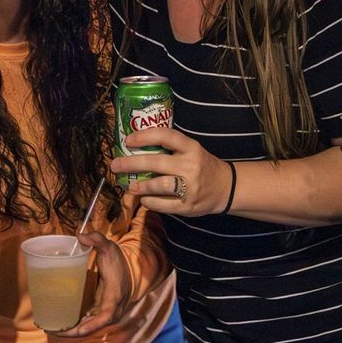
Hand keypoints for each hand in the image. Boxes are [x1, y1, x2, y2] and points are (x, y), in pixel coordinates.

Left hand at [52, 231, 129, 337]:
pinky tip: (58, 324)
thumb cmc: (118, 261)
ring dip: (70, 331)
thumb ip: (97, 240)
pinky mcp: (99, 313)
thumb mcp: (110, 248)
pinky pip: (86, 323)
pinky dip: (73, 326)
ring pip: (87, 328)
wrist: (130, 270)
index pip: (105, 316)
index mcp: (114, 297)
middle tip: (51, 329)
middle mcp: (110, 310)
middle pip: (91, 327)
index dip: (92, 325)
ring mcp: (105, 314)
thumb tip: (81, 236)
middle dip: (72, 332)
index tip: (79, 330)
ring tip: (49, 328)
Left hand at [110, 127, 231, 215]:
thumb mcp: (191, 151)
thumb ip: (170, 149)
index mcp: (191, 148)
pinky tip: (143, 199)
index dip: (145, 136)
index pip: (166, 136)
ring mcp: (190, 187)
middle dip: (132, 163)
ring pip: (159, 185)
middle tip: (115, 165)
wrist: (226, 188)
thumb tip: (135, 149)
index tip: (128, 140)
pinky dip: (150, 202)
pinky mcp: (188, 206)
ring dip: (140, 186)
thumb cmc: (202, 165)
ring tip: (129, 186)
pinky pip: (163, 204)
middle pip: (156, 163)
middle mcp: (191, 165)